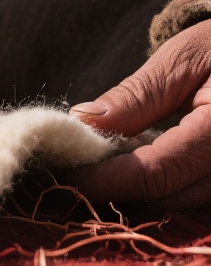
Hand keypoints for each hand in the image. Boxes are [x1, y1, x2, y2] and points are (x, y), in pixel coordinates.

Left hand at [67, 20, 210, 206]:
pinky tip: (140, 173)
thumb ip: (136, 98)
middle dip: (121, 191)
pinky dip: (169, 190)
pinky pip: (202, 198)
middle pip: (172, 198)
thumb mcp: (183, 59)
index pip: (158, 172)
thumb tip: (82, 123)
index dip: (107, 180)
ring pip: (187, 206)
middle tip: (78, 174)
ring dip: (144, 195)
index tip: (68, 175)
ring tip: (105, 172)